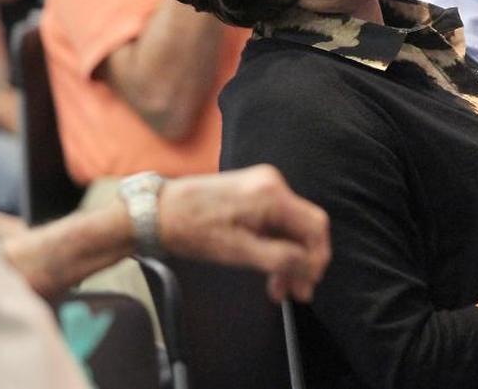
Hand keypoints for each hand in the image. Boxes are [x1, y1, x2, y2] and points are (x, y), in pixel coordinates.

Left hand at [158, 165, 330, 301]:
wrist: (159, 211)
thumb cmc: (194, 230)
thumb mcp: (238, 251)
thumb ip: (279, 258)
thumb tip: (308, 266)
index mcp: (272, 195)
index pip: (315, 225)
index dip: (318, 256)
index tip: (310, 282)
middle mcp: (273, 184)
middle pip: (304, 226)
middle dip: (302, 261)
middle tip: (296, 292)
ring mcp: (263, 185)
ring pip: (290, 226)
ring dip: (288, 257)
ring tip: (279, 288)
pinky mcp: (253, 191)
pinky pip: (276, 221)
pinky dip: (276, 245)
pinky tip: (268, 268)